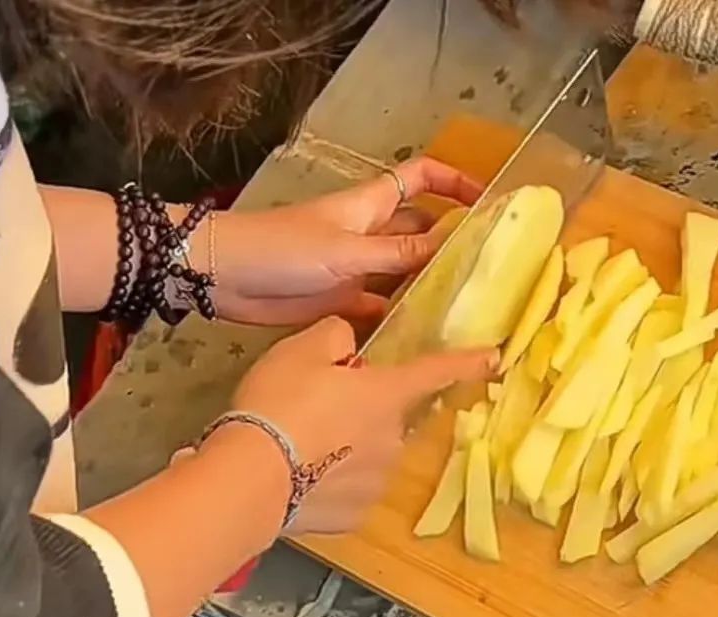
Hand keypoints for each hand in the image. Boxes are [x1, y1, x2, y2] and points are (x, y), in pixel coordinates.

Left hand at [205, 157, 481, 325]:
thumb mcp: (346, 251)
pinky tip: (428, 336)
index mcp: (371, 206)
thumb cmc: (282, 249)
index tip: (488, 201)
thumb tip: (454, 245)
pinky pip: (384, 305)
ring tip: (471, 308)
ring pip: (406, 271)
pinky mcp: (344, 299)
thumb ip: (399, 253)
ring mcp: (358, 267)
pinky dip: (403, 316)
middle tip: (493, 270)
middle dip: (453, 242)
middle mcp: (371, 234)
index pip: (421, 178)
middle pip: (421, 229)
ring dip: (431, 284)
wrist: (224, 277)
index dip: (454, 182)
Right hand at [232, 317, 496, 534]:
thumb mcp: (301, 349)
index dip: (465, 362)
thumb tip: (348, 343)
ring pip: (367, 456)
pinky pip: (347, 492)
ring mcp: (376, 482)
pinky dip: (328, 484)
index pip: (434, 372)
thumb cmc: (278, 404)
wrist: (248, 478)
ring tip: (297, 449)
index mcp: (386, 395)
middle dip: (360, 413)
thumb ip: (335, 335)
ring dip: (344, 450)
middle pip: (385, 418)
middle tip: (312, 410)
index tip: (494, 358)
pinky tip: (297, 478)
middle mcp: (393, 440)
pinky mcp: (353, 517)